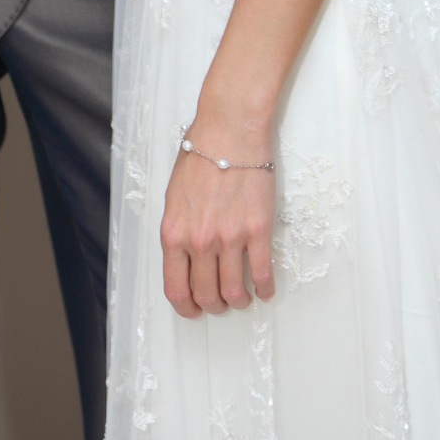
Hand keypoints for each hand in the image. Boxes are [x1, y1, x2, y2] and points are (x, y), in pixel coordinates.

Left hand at [160, 133, 276, 319]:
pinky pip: (262, 273)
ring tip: (243, 298)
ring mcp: (229, 238)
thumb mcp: (175, 197)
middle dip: (214, 306)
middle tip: (221, 303)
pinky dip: (265, 289)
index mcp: (174, 233)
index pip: (176, 289)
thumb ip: (179, 230)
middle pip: (206, 295)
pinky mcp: (258, 230)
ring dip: (239, 301)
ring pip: (234, 291)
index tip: (195, 311)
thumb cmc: (200, 154)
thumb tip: (186, 257)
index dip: (186, 308)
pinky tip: (266, 291)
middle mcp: (199, 242)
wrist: (229, 129)